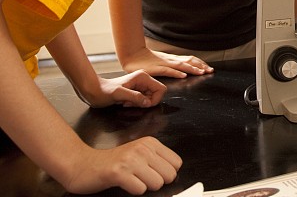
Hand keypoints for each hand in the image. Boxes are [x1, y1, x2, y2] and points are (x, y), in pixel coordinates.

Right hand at [60, 138, 180, 194]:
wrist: (83, 164)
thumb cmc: (112, 162)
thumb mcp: (138, 154)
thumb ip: (156, 159)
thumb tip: (174, 172)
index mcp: (150, 143)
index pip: (177, 163)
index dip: (166, 173)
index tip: (152, 173)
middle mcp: (142, 149)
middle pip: (169, 175)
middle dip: (157, 182)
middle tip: (141, 178)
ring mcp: (130, 160)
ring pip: (157, 183)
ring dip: (144, 186)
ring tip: (132, 180)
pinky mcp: (119, 172)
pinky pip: (140, 190)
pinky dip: (133, 190)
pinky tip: (123, 183)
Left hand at [81, 70, 167, 107]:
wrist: (93, 91)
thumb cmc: (103, 91)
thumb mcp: (118, 94)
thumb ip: (134, 97)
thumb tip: (147, 102)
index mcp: (142, 77)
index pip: (161, 89)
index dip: (155, 99)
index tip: (143, 105)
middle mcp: (143, 80)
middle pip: (156, 94)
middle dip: (146, 102)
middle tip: (132, 103)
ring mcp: (140, 85)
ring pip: (149, 98)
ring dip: (140, 104)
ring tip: (127, 103)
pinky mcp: (135, 90)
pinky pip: (142, 100)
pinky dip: (136, 104)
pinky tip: (126, 103)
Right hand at [120, 47, 212, 78]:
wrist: (132, 55)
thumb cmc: (146, 60)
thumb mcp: (162, 62)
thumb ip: (171, 66)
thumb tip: (182, 70)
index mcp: (173, 59)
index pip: (190, 59)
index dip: (201, 63)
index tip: (209, 68)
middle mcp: (171, 60)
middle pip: (189, 61)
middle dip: (201, 66)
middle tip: (211, 71)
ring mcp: (164, 63)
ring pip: (181, 65)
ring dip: (192, 69)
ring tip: (202, 73)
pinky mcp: (156, 68)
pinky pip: (168, 70)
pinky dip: (177, 73)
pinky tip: (183, 75)